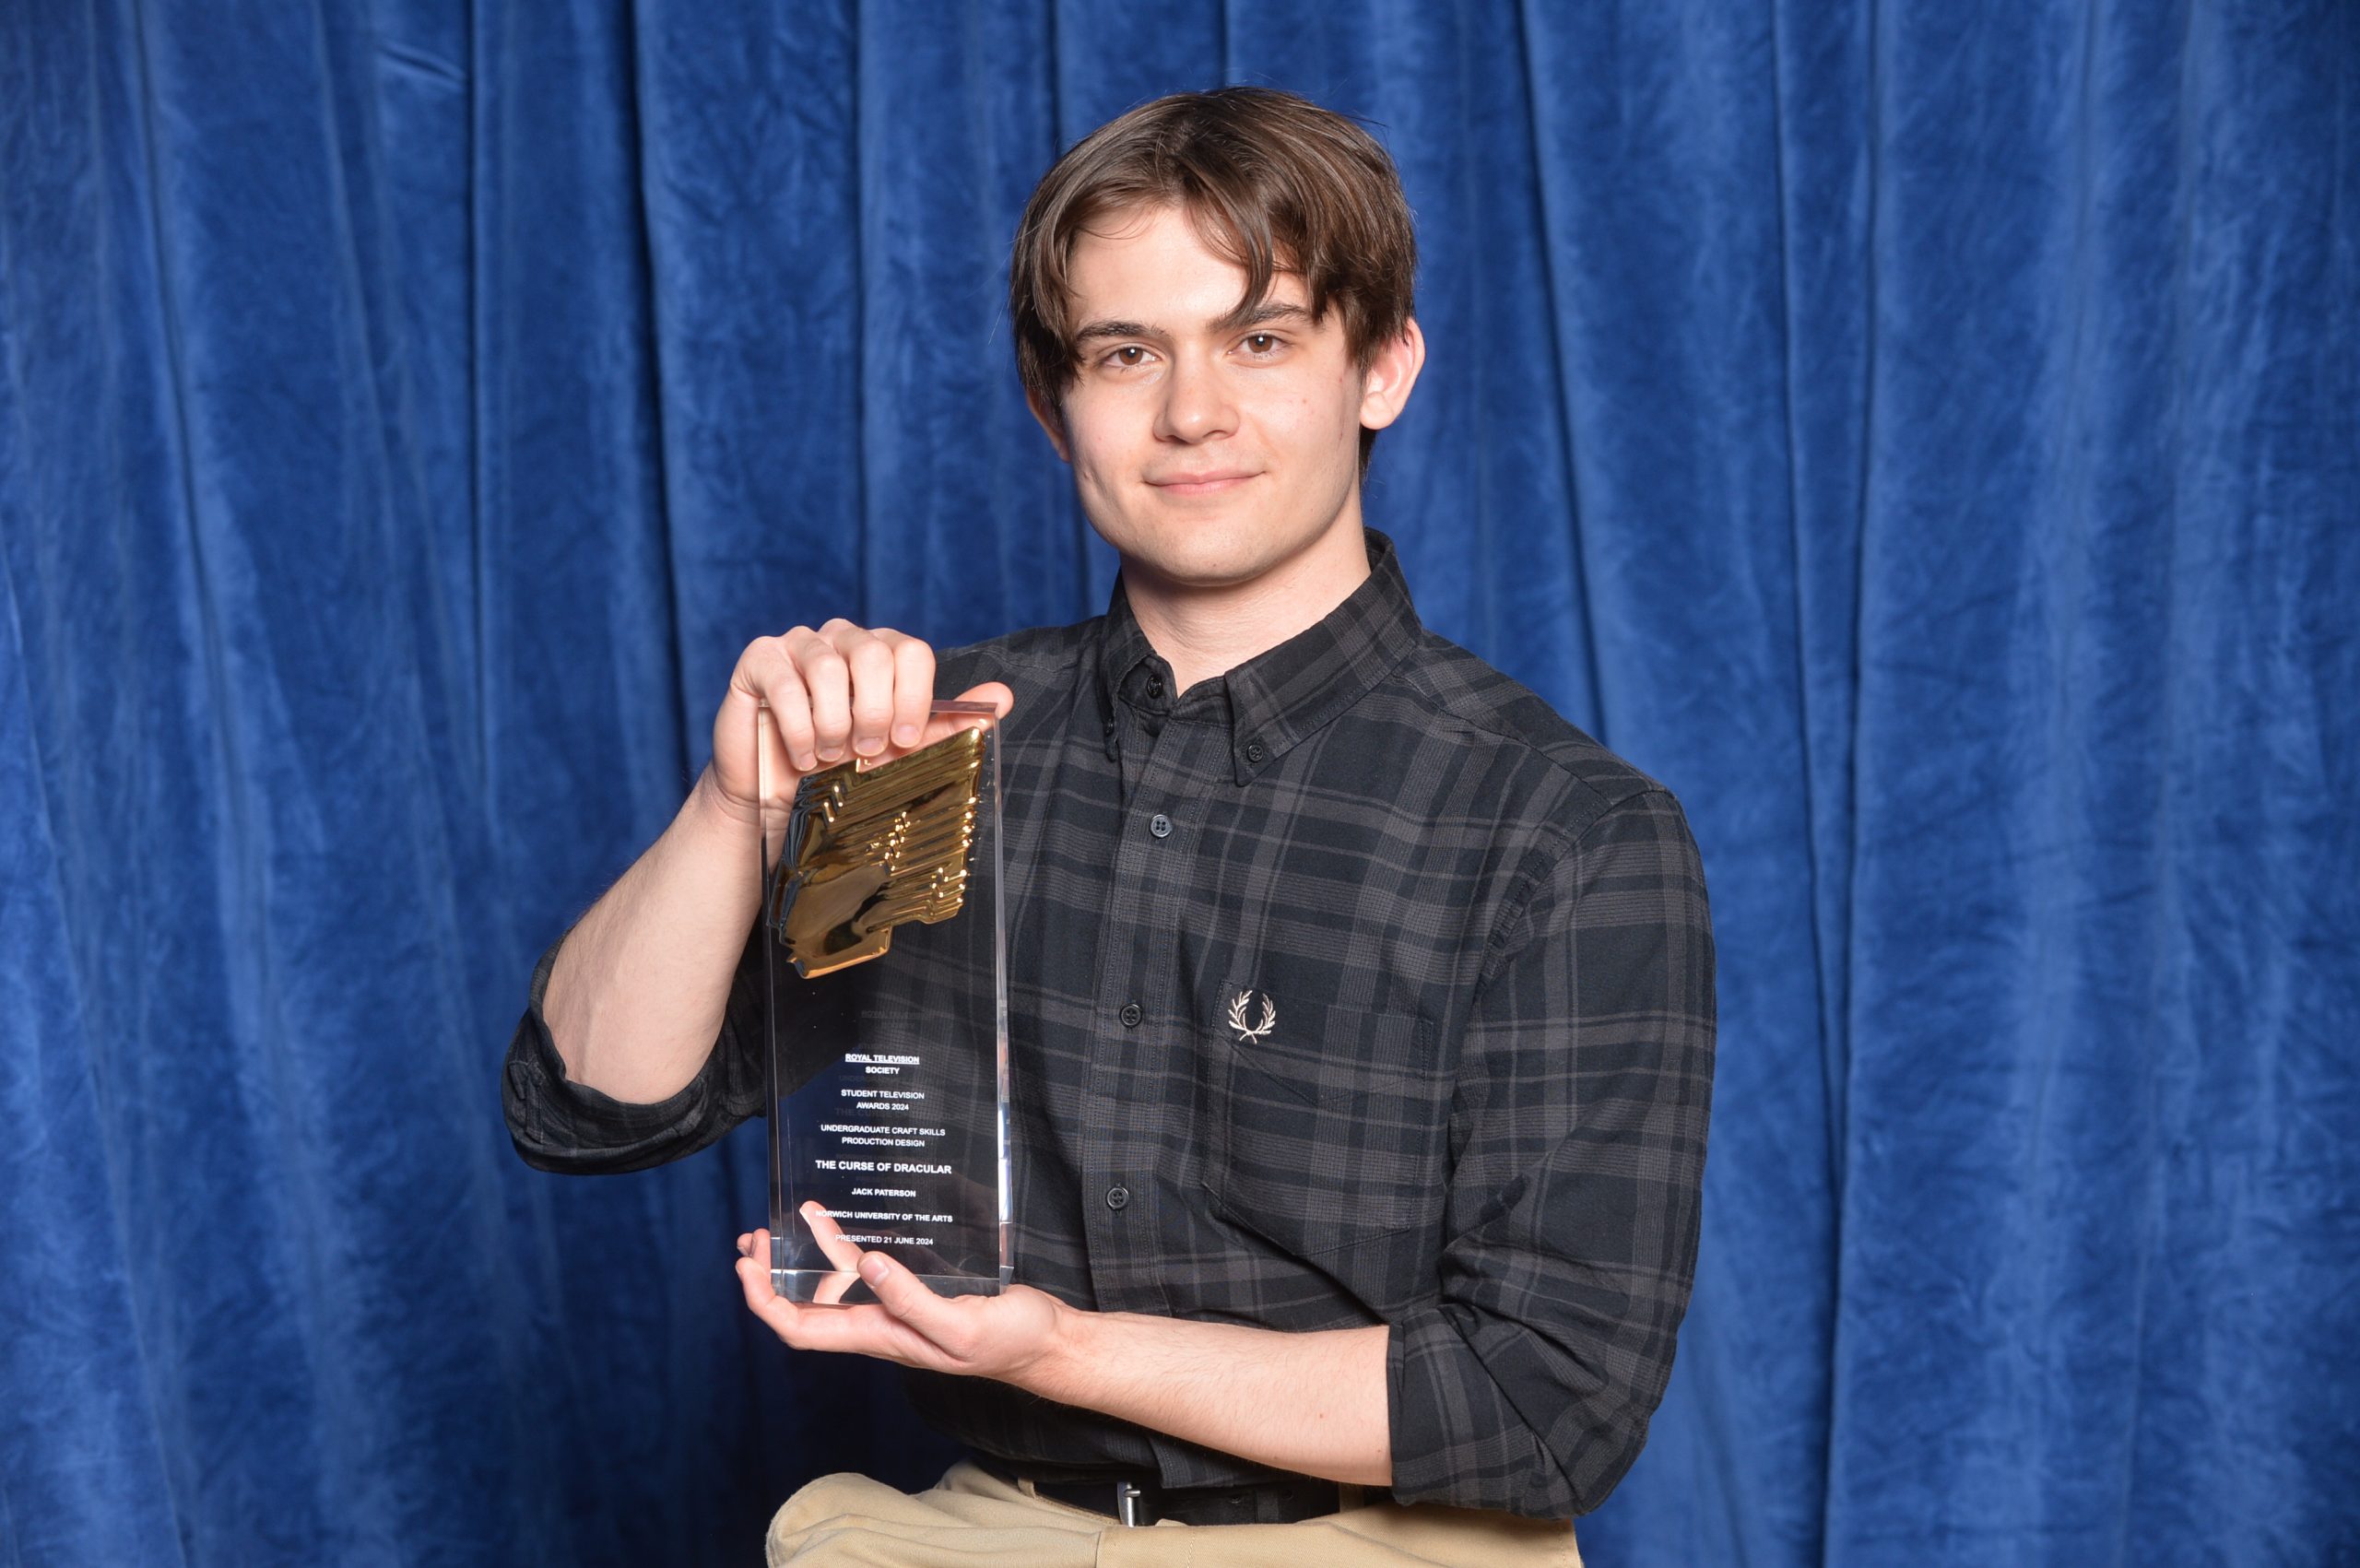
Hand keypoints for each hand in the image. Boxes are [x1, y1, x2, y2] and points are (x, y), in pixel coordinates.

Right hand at [704, 621, 1013, 825]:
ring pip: (828, 669)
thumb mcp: (901, 753)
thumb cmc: (843, 770)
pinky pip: (785, 682)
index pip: (912, 651)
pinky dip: (799, 728)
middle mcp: (842, 638)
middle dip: (875, 712)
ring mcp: (799, 643)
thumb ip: (948, 725)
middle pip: (873, 653)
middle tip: (867, 751)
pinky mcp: (759, 659)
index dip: (913, 698)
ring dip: (833, 725)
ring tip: (829, 757)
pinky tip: (802, 756)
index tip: (905, 740)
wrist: (781, 796)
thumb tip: (1002, 697)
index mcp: (882, 652)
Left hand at [734, 1205, 1069, 1383]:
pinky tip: (837, 1219)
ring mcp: (893, 1306)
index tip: (747, 1266)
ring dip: (802, 1254)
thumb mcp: (958, 1325)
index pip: (800, 1327)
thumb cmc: (1006, 1341)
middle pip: (804, 1305)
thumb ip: (911, 1299)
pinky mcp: (915, 1287)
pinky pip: (866, 1266)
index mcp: (877, 1337)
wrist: (1042, 1342)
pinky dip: (844, 1244)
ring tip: (786, 1218)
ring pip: (832, 1282)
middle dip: (770, 1274)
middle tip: (753, 1236)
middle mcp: (876, 1324)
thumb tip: (867, 1264)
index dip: (764, 1301)